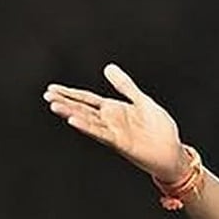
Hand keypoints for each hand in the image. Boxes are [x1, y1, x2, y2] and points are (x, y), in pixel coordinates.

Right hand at [45, 63, 188, 181]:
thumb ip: (125, 85)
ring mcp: (114, 132)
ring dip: (71, 113)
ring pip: (88, 121)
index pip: (87, 100)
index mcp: (114, 110)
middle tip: (47, 95)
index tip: (52, 88)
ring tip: (55, 105)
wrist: (172, 151)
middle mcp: (110, 121)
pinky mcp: (120, 142)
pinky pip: (101, 133)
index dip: (70, 93)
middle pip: (83, 109)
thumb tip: (108, 67)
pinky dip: (87, 126)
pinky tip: (74, 120)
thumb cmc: (160, 129)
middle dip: (65, 102)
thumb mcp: (142, 100)